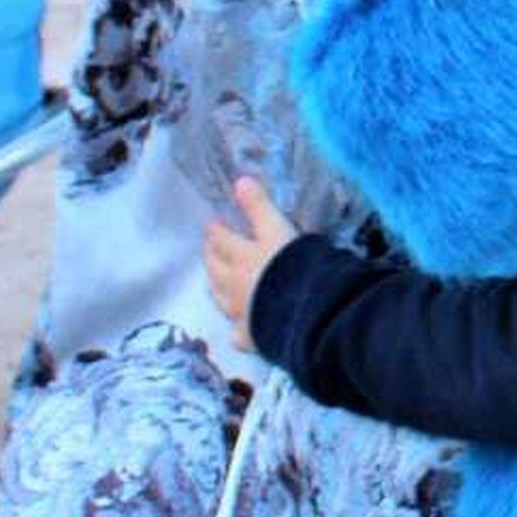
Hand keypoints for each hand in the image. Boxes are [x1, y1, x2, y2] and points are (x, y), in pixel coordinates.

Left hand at [203, 175, 295, 347]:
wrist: (305, 311)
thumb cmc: (293, 265)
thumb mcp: (278, 229)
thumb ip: (259, 206)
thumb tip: (240, 181)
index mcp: (240, 256)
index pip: (219, 239)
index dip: (215, 230)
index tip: (214, 223)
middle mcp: (233, 285)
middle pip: (214, 268)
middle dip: (211, 256)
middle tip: (211, 248)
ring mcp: (240, 312)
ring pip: (220, 298)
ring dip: (217, 287)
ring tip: (218, 282)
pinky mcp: (251, 335)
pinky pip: (239, 332)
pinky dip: (237, 327)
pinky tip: (238, 328)